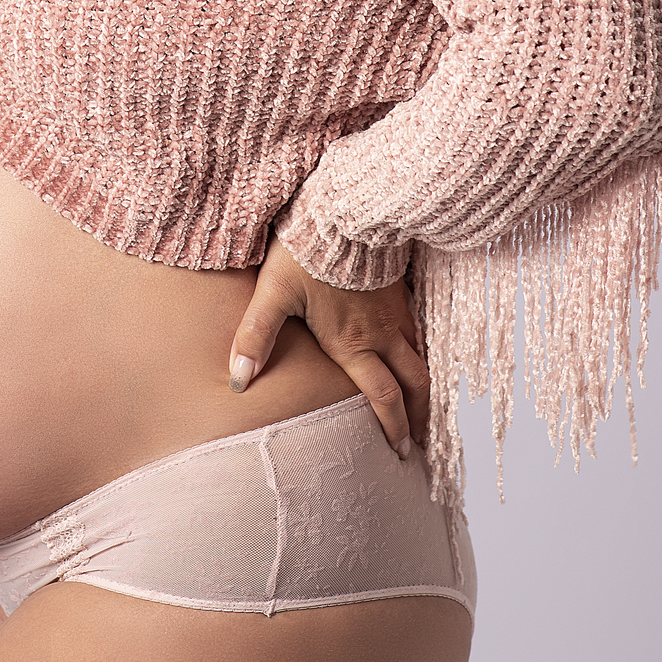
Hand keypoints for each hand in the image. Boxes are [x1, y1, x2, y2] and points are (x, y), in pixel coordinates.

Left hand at [228, 236, 428, 457]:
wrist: (343, 209)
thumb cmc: (306, 250)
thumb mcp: (273, 293)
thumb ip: (255, 337)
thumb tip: (238, 379)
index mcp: (353, 343)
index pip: (382, 397)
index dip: (393, 427)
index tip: (399, 452)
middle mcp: (381, 332)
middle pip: (413, 383)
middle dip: (418, 417)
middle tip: (420, 442)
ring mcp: (394, 310)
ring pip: (420, 356)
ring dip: (423, 387)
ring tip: (422, 406)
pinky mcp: (397, 287)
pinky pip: (418, 328)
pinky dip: (421, 352)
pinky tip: (416, 354)